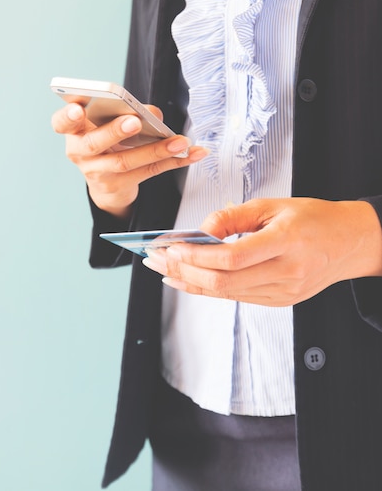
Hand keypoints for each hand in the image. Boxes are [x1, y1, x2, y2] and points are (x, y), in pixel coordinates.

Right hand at [51, 102, 208, 217]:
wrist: (106, 181)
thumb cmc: (107, 140)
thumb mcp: (109, 124)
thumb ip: (129, 111)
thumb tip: (154, 115)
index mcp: (74, 131)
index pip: (62, 123)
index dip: (67, 117)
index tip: (77, 109)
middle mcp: (81, 153)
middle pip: (95, 143)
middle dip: (114, 131)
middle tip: (133, 121)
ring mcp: (98, 173)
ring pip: (126, 161)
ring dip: (157, 150)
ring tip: (179, 142)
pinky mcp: (119, 185)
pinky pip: (150, 171)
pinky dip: (174, 161)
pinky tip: (193, 153)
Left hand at [143, 198, 381, 305]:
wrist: (350, 242)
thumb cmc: (314, 218)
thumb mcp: (273, 205)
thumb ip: (233, 216)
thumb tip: (200, 230)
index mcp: (286, 241)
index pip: (231, 257)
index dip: (195, 255)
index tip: (169, 247)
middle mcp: (286, 272)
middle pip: (223, 282)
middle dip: (183, 271)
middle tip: (156, 260)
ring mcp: (285, 292)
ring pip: (227, 294)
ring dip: (191, 283)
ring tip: (164, 270)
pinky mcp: (281, 301)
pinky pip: (238, 297)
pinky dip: (210, 289)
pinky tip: (191, 279)